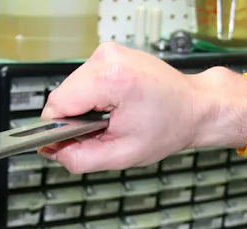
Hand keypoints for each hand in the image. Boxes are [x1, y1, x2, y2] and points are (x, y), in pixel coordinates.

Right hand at [38, 42, 246, 173]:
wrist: (194, 107)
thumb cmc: (169, 126)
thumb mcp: (122, 155)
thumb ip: (81, 158)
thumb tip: (53, 152)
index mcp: (112, 79)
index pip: (57, 105)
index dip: (59, 130)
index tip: (72, 142)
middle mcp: (107, 59)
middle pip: (62, 96)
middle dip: (74, 120)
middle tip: (102, 133)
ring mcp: (108, 53)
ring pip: (70, 89)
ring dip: (82, 109)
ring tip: (111, 119)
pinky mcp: (109, 55)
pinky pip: (83, 82)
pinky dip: (91, 98)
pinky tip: (112, 107)